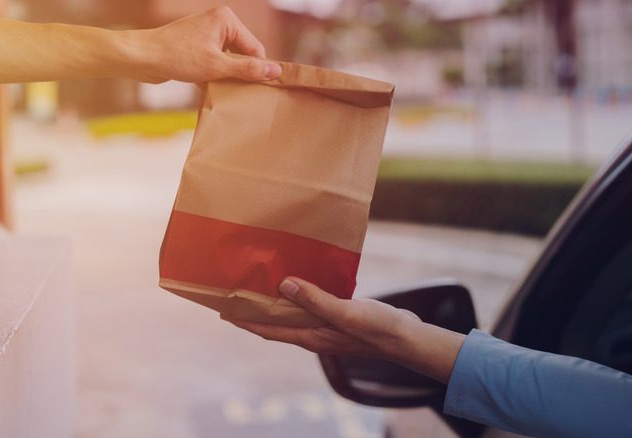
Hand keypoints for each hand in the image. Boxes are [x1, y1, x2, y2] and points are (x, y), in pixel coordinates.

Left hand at [127, 7, 281, 83]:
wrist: (142, 58)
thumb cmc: (176, 57)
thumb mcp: (216, 66)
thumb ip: (247, 69)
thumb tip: (275, 72)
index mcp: (226, 19)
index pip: (255, 48)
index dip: (257, 70)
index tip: (260, 90)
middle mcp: (218, 22)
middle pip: (243, 53)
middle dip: (241, 72)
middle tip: (240, 92)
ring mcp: (207, 33)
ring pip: (229, 59)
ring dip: (228, 75)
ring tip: (223, 89)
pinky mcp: (197, 45)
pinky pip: (217, 61)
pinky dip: (216, 74)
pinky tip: (211, 86)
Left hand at [222, 277, 420, 361]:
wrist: (407, 337)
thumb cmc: (377, 330)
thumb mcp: (345, 313)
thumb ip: (315, 300)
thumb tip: (283, 285)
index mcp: (310, 335)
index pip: (268, 329)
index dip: (245, 321)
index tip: (223, 310)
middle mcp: (313, 332)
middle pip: (276, 322)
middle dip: (254, 310)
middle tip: (237, 292)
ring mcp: (326, 325)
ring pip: (293, 312)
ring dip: (276, 300)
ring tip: (261, 282)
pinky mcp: (338, 315)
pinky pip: (311, 304)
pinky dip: (300, 293)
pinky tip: (300, 278)